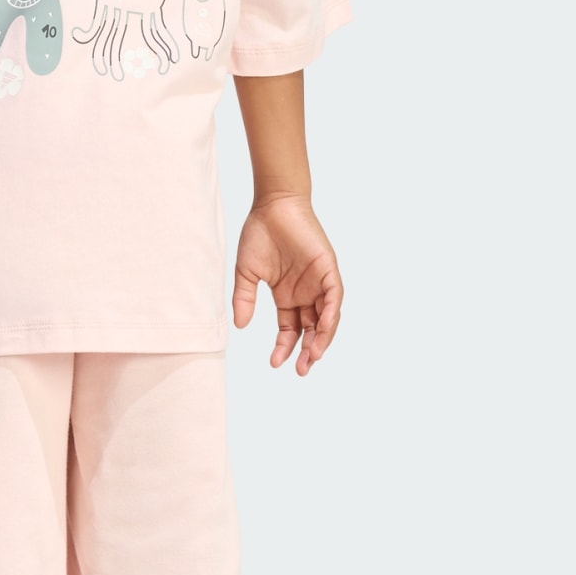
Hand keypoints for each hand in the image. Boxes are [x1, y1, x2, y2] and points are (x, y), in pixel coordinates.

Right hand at [232, 194, 342, 374]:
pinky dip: (331, 314)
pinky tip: (324, 330)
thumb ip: (245, 299)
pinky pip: (334, 297)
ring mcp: (319, 282)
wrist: (273, 205)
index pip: (290, 328)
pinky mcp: (328, 269)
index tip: (275, 363)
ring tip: (313, 357)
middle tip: (301, 370)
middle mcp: (305, 292)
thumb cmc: (260, 234)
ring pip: (326, 318)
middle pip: (311, 329)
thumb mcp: (247, 273)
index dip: (284, 346)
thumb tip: (241, 326)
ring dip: (322, 338)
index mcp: (287, 295)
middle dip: (307, 351)